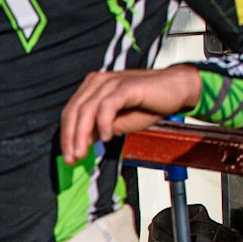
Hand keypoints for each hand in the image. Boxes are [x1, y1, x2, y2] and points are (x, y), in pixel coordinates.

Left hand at [60, 63, 200, 164]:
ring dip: (82, 135)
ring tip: (84, 153)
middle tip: (72, 159)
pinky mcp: (126, 87)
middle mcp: (98, 82)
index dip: (66, 136)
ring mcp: (111, 82)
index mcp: (93, 88)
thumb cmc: (148, 104)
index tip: (68, 157)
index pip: (70, 112)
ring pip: (86, 110)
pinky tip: (106, 139)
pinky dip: (103, 123)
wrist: (176, 90)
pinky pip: (107, 106)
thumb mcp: (117, 122)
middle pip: (74, 111)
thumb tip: (81, 143)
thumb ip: (98, 129)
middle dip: (70, 138)